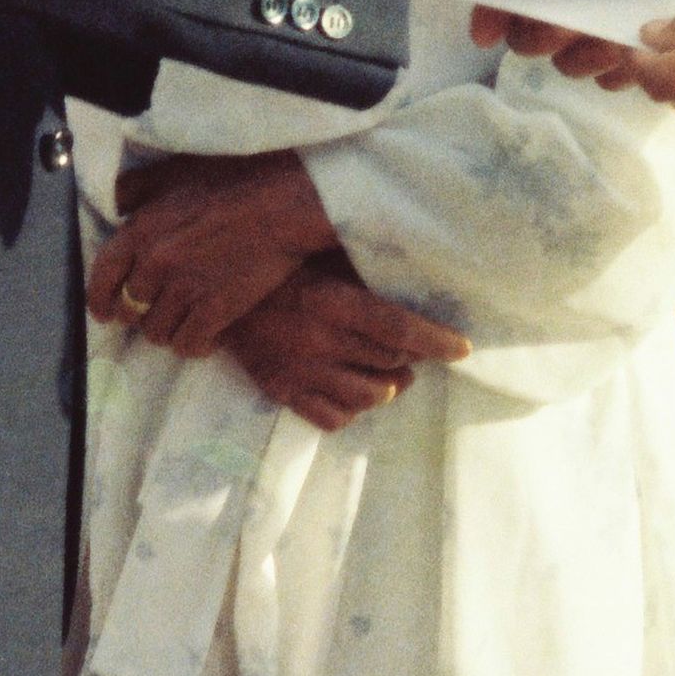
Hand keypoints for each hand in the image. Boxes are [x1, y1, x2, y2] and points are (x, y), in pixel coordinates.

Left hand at [88, 152, 341, 357]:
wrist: (284, 203)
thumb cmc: (233, 180)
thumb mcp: (175, 172)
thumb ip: (137, 188)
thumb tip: (116, 203)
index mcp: (141, 230)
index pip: (102, 276)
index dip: (99, 300)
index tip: (105, 312)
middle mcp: (155, 263)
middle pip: (129, 310)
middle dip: (139, 314)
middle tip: (156, 312)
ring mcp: (185, 289)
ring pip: (156, 332)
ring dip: (168, 331)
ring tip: (185, 322)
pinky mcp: (215, 310)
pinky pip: (188, 345)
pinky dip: (195, 345)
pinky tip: (207, 335)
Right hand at [224, 262, 468, 429]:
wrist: (212, 292)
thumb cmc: (278, 267)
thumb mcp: (320, 256)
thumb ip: (363, 268)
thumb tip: (417, 264)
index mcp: (331, 302)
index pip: (399, 329)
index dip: (438, 342)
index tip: (463, 348)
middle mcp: (318, 341)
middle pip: (391, 363)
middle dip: (413, 359)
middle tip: (416, 349)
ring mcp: (299, 371)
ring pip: (369, 397)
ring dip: (389, 386)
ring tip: (390, 372)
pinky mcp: (281, 391)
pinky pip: (333, 419)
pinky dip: (354, 410)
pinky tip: (355, 390)